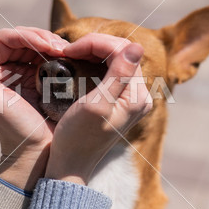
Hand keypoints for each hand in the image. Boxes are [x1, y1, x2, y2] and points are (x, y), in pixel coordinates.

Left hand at [0, 27, 67, 189]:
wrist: (36, 151)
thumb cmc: (13, 128)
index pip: (5, 39)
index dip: (25, 36)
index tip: (45, 46)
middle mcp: (7, 69)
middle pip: (22, 39)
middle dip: (41, 37)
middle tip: (59, 47)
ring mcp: (25, 74)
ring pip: (36, 46)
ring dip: (51, 43)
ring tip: (65, 50)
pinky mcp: (41, 80)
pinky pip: (48, 58)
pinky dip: (58, 53)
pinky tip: (67, 57)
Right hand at [45, 34, 152, 185]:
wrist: (71, 165)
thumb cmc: (78, 137)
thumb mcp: (97, 105)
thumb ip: (119, 75)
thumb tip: (137, 45)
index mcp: (137, 96)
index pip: (122, 50)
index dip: (95, 43)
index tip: (69, 50)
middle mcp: (139, 96)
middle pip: (121, 52)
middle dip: (94, 45)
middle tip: (68, 50)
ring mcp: (130, 98)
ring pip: (116, 59)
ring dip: (94, 52)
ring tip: (71, 54)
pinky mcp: (119, 101)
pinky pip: (111, 71)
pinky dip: (94, 62)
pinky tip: (79, 63)